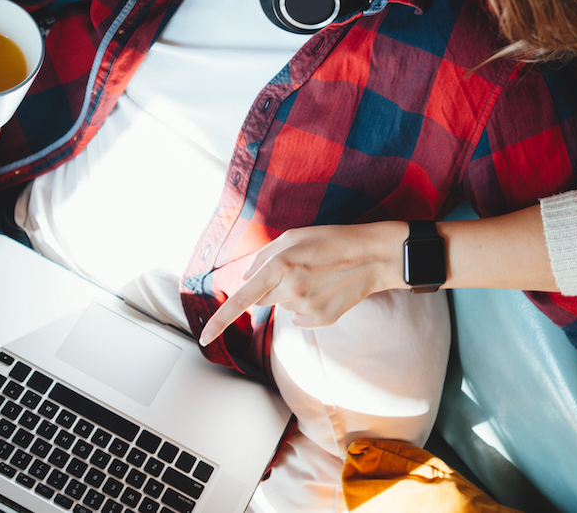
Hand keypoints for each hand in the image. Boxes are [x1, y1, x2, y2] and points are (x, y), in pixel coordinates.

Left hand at [198, 221, 406, 345]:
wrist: (373, 256)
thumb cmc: (331, 240)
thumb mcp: (292, 237)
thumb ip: (262, 258)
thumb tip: (244, 281)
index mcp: (279, 266)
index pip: (241, 300)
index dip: (219, 321)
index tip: (203, 338)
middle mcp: (290, 290)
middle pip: (263, 298)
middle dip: (271, 286)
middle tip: (298, 268)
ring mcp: (307, 308)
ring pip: (282, 307)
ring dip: (291, 294)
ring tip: (317, 276)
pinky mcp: (321, 320)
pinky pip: (299, 317)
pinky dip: (306, 305)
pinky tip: (324, 290)